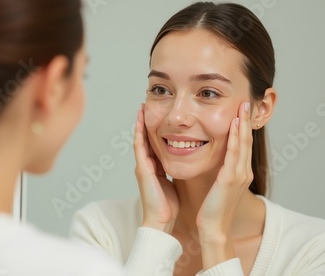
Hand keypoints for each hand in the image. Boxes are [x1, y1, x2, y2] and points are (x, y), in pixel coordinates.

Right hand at [134, 103, 178, 232]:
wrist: (161, 221)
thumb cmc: (168, 206)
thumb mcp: (173, 182)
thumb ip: (174, 171)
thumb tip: (185, 162)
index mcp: (155, 167)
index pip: (154, 143)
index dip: (155, 129)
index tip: (159, 114)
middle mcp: (146, 164)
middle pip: (145, 138)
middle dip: (146, 122)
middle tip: (146, 104)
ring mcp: (142, 166)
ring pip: (140, 139)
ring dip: (140, 122)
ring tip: (141, 106)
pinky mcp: (142, 169)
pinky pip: (139, 146)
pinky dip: (139, 133)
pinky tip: (140, 120)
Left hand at [196, 102, 253, 266]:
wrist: (213, 227)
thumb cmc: (211, 207)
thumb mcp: (217, 184)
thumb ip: (218, 170)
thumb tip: (212, 157)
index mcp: (239, 172)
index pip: (243, 144)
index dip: (243, 127)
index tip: (241, 111)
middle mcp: (243, 171)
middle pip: (246, 140)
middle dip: (246, 120)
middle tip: (246, 102)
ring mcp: (239, 175)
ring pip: (243, 144)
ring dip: (243, 124)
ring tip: (243, 106)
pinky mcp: (231, 179)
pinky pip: (234, 154)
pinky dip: (235, 138)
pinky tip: (235, 125)